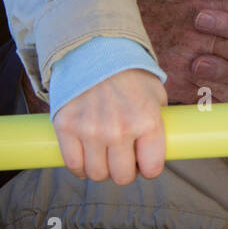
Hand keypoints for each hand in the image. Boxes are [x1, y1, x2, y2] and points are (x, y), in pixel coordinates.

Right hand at [51, 69, 167, 184]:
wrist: (97, 52)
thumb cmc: (131, 76)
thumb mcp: (156, 95)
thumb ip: (158, 124)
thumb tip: (161, 149)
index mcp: (148, 121)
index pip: (152, 168)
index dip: (149, 168)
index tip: (144, 162)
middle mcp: (119, 129)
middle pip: (122, 176)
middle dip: (125, 170)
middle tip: (123, 158)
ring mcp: (90, 129)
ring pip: (96, 174)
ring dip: (102, 169)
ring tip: (105, 154)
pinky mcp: (66, 127)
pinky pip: (73, 164)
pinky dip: (80, 166)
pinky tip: (86, 156)